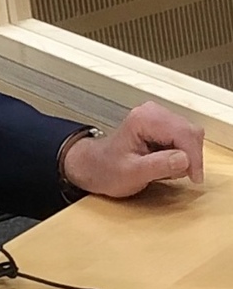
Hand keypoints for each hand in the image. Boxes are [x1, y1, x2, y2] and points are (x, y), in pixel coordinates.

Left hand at [62, 101, 204, 198]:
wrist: (94, 166)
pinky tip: (164, 163)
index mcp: (143, 119)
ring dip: (186, 156)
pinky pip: (185, 139)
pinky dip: (181, 154)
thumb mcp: (132, 173)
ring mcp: (158, 117)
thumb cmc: (107, 169)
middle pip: (190, 132)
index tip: (194, 177)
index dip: (193, 156)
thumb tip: (185, 159)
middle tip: (178, 175)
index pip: (183, 133)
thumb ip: (158, 165)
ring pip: (190, 136)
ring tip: (165, 170)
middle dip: (190, 157)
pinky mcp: (162, 125)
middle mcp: (152, 112)